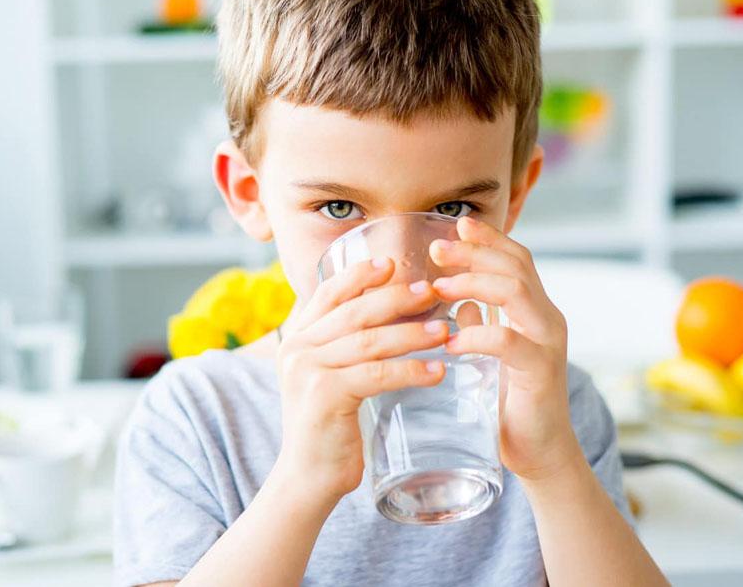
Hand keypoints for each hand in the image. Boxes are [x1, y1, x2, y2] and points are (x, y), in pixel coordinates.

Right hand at [273, 257, 450, 500]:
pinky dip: (410, 370)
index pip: (328, 292)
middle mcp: (298, 348)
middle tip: (432, 292)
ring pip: (368, 340)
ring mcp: (308, 370)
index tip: (392, 264)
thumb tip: (398, 316)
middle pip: (353, 311)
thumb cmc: (330, 427)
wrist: (308, 478)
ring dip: (411, 333)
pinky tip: (437, 372)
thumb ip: (349, 348)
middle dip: (396, 298)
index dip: (360, 275)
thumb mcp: (333, 377)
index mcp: (298, 338)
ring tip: (444, 331)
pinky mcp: (324, 396)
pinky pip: (376, 374)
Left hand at [429, 216, 581, 481]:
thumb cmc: (512, 405)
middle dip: (475, 252)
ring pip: (516, 292)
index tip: (456, 226)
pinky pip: (508, 341)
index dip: (489, 240)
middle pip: (516, 266)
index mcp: (536, 311)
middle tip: (437, 249)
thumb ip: (482, 325)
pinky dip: (477, 335)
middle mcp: (547, 319)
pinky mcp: (541, 371)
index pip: (517, 260)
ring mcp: (548, 343)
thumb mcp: (492, 356)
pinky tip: (451, 341)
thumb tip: (460, 302)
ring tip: (438, 288)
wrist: (540, 453)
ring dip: (473, 283)